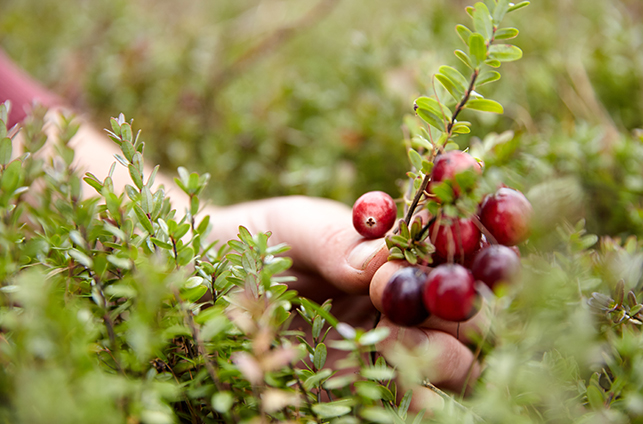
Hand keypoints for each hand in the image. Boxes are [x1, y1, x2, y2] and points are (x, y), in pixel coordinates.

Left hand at [213, 197, 483, 410]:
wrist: (203, 280)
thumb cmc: (252, 241)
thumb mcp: (290, 228)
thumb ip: (334, 239)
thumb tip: (382, 263)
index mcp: (396, 250)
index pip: (460, 252)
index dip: (475, 254)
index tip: (458, 259)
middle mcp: (402, 299)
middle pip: (469, 312)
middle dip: (464, 311)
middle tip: (426, 308)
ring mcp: (387, 344)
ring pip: (456, 360)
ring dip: (449, 356)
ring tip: (402, 343)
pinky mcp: (362, 384)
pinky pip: (412, 399)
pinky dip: (425, 401)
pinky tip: (413, 394)